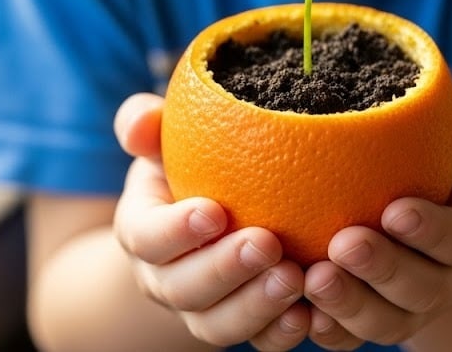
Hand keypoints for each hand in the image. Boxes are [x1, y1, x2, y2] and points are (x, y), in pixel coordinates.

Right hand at [112, 93, 309, 349]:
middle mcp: (164, 277)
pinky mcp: (238, 321)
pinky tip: (311, 314)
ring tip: (295, 278)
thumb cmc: (188, 161)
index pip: (146, 237)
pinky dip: (280, 333)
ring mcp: (200, 306)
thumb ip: (145, 122)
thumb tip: (140, 122)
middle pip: (182, 289)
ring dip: (255, 306)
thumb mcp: (164, 137)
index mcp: (143, 229)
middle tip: (268, 243)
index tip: (214, 211)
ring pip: (216, 324)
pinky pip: (255, 339)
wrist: (207, 211)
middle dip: (224, 270)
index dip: (176, 230)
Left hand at [304, 99, 451, 348]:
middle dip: (384, 270)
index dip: (432, 231)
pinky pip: (353, 339)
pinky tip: (300, 314)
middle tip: (344, 244)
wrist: (419, 219)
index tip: (394, 211)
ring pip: (388, 322)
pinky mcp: (374, 322)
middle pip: (424, 290)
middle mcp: (448, 280)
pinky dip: (330, 331)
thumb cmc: (434, 166)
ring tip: (314, 278)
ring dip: (351, 305)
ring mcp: (410, 309)